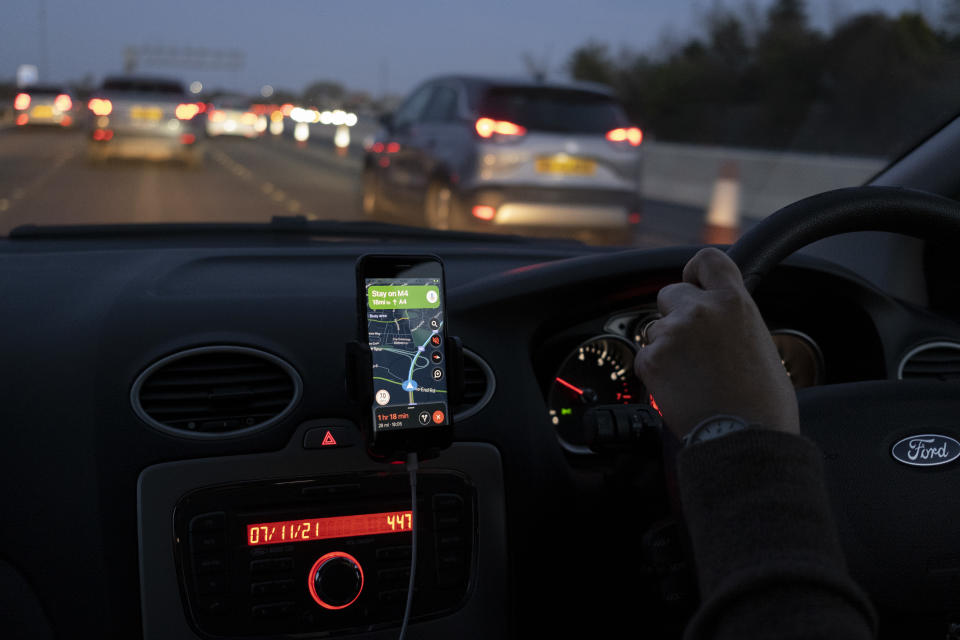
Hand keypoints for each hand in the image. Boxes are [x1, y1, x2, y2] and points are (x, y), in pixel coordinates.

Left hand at [635, 248, 798, 439]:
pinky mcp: (652, 359)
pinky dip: (656, 372)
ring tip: (691, 376)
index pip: (707, 260)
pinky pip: (645, 357)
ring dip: (666, 346)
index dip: (694, 271)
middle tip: (691, 344)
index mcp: (734, 302)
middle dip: (674, 314)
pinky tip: (679, 389)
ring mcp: (673, 334)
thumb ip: (734, 319)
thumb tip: (718, 317)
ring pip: (654, 328)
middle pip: (669, 293)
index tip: (691, 283)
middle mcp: (701, 310)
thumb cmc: (762, 403)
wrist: (745, 439)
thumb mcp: (761, 344)